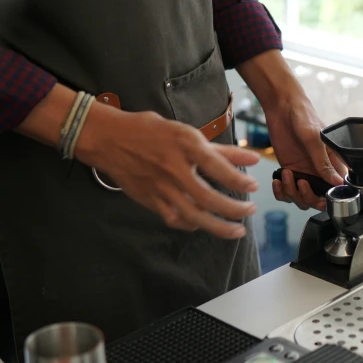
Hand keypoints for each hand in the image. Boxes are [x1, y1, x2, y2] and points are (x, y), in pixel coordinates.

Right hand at [76, 105, 259, 238]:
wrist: (108, 138)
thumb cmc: (151, 131)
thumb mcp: (187, 133)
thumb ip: (222, 150)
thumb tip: (254, 158)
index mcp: (185, 145)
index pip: (218, 168)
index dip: (239, 180)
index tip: (254, 186)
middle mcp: (173, 168)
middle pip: (209, 198)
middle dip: (234, 209)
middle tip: (251, 211)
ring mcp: (161, 187)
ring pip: (194, 215)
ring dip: (219, 227)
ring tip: (237, 231)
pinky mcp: (150, 200)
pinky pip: (175, 219)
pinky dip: (192, 225)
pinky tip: (205, 225)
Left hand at [266, 97, 345, 209]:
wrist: (282, 107)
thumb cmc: (303, 116)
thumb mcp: (314, 138)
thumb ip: (323, 161)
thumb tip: (336, 182)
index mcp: (333, 163)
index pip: (338, 189)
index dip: (330, 198)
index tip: (320, 197)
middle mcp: (319, 171)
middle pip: (319, 199)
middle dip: (309, 198)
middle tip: (301, 184)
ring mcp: (304, 172)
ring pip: (302, 199)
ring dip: (293, 193)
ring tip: (286, 175)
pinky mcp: (289, 172)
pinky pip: (286, 192)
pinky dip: (281, 192)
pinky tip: (277, 180)